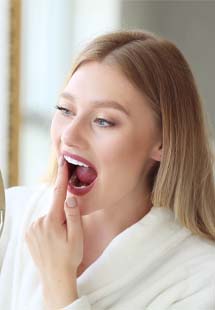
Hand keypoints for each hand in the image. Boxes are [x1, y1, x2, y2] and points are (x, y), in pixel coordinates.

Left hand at [25, 156, 83, 307]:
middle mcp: (38, 222)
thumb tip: (70, 196)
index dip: (61, 177)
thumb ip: (74, 215)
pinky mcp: (28, 234)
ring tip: (60, 239)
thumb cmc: (69, 257)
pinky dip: (48, 226)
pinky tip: (53, 239)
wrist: (55, 276)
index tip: (62, 163)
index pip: (58, 194)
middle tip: (69, 231)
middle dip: (63, 213)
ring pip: (48, 216)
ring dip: (56, 221)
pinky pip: (41, 223)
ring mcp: (31, 228)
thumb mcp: (77, 236)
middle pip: (55, 207)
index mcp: (52, 221)